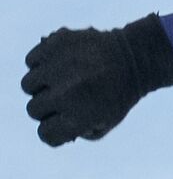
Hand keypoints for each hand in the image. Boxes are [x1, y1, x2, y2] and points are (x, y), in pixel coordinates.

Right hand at [21, 15, 172, 145]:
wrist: (138, 56)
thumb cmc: (121, 92)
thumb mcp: (106, 122)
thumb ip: (76, 132)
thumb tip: (51, 127)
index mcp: (79, 117)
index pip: (46, 134)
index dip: (56, 129)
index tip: (66, 119)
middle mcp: (65, 94)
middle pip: (33, 110)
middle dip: (49, 106)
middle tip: (68, 95)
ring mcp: (59, 67)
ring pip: (28, 84)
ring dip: (43, 83)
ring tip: (63, 78)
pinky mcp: (56, 44)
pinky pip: (31, 60)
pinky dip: (42, 62)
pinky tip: (61, 63)